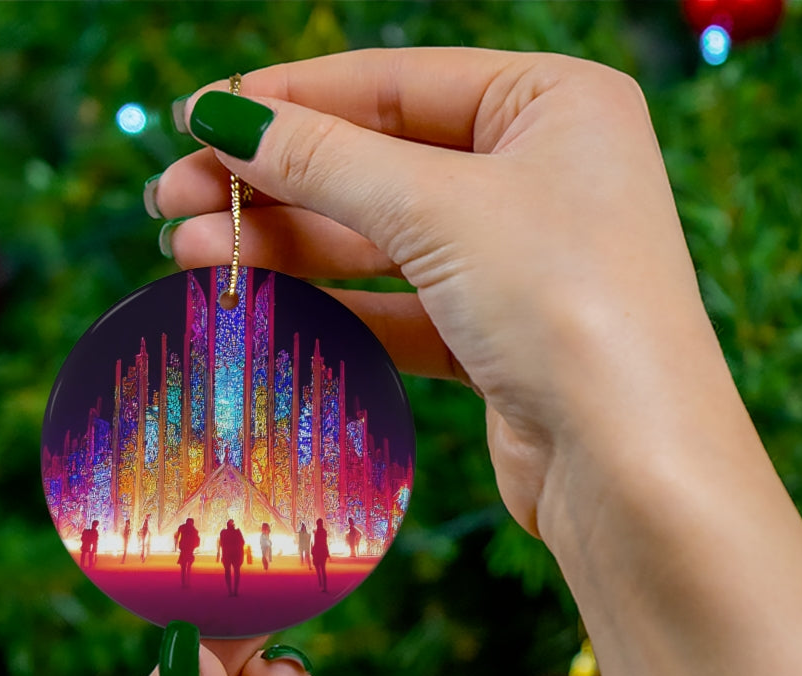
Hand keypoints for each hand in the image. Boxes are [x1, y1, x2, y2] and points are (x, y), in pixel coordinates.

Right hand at [152, 47, 726, 544]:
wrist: (631, 467)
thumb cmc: (564, 305)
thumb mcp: (438, 209)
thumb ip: (325, 160)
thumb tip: (223, 116)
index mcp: (555, 103)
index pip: (395, 83)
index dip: (289, 100)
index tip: (196, 118)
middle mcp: (544, 174)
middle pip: (380, 162)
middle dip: (273, 182)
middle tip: (170, 201)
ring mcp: (523, 261)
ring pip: (383, 240)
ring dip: (287, 246)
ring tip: (189, 255)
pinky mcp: (501, 339)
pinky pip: (401, 307)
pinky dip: (334, 305)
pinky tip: (260, 304)